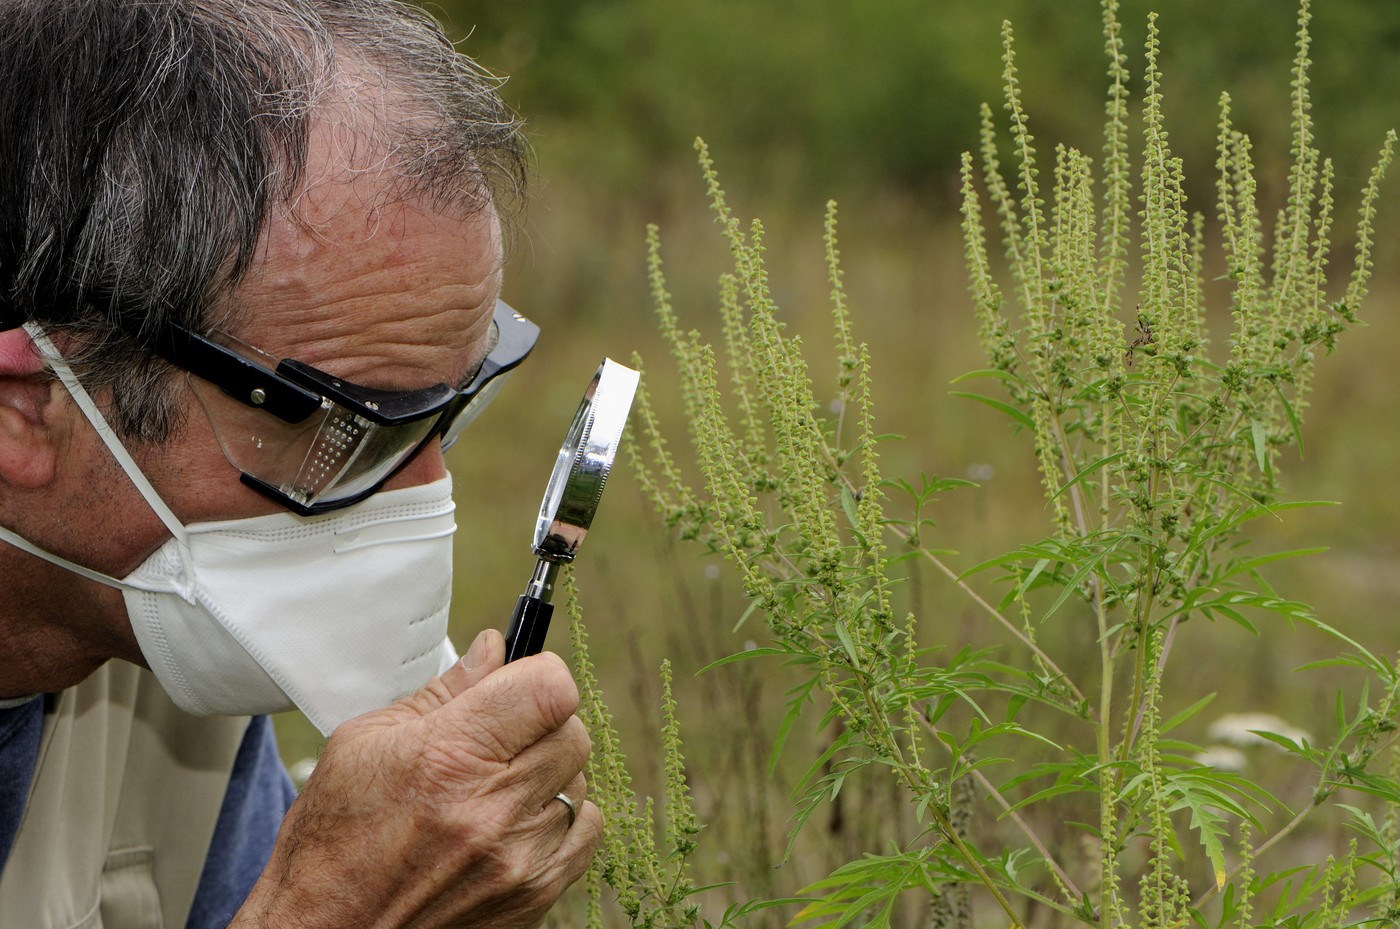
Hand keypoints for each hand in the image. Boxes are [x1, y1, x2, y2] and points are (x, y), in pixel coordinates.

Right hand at [231, 629, 600, 928]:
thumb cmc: (332, 846)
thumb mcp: (364, 745)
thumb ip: (443, 692)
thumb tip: (493, 651)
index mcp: (449, 758)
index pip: (550, 688)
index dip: (538, 672)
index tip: (519, 679)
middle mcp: (494, 810)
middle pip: (572, 730)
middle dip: (540, 722)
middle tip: (499, 735)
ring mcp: (520, 858)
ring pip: (579, 780)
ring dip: (547, 773)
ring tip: (494, 787)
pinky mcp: (536, 896)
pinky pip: (586, 831)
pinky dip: (561, 820)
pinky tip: (515, 822)